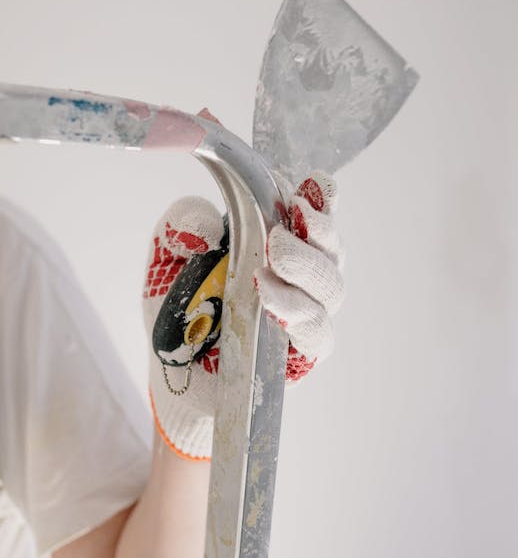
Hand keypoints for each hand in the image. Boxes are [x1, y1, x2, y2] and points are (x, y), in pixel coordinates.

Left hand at [142, 112, 344, 460]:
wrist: (173, 371)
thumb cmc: (183, 307)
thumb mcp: (171, 256)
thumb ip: (184, 226)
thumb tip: (206, 221)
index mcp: (281, 242)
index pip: (315, 213)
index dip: (322, 197)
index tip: (310, 185)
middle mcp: (304, 276)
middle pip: (332, 250)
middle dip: (318, 233)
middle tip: (279, 231)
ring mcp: (308, 315)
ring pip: (331, 290)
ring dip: (305, 272)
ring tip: (267, 266)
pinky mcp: (302, 355)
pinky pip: (317, 334)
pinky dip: (297, 314)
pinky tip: (270, 303)